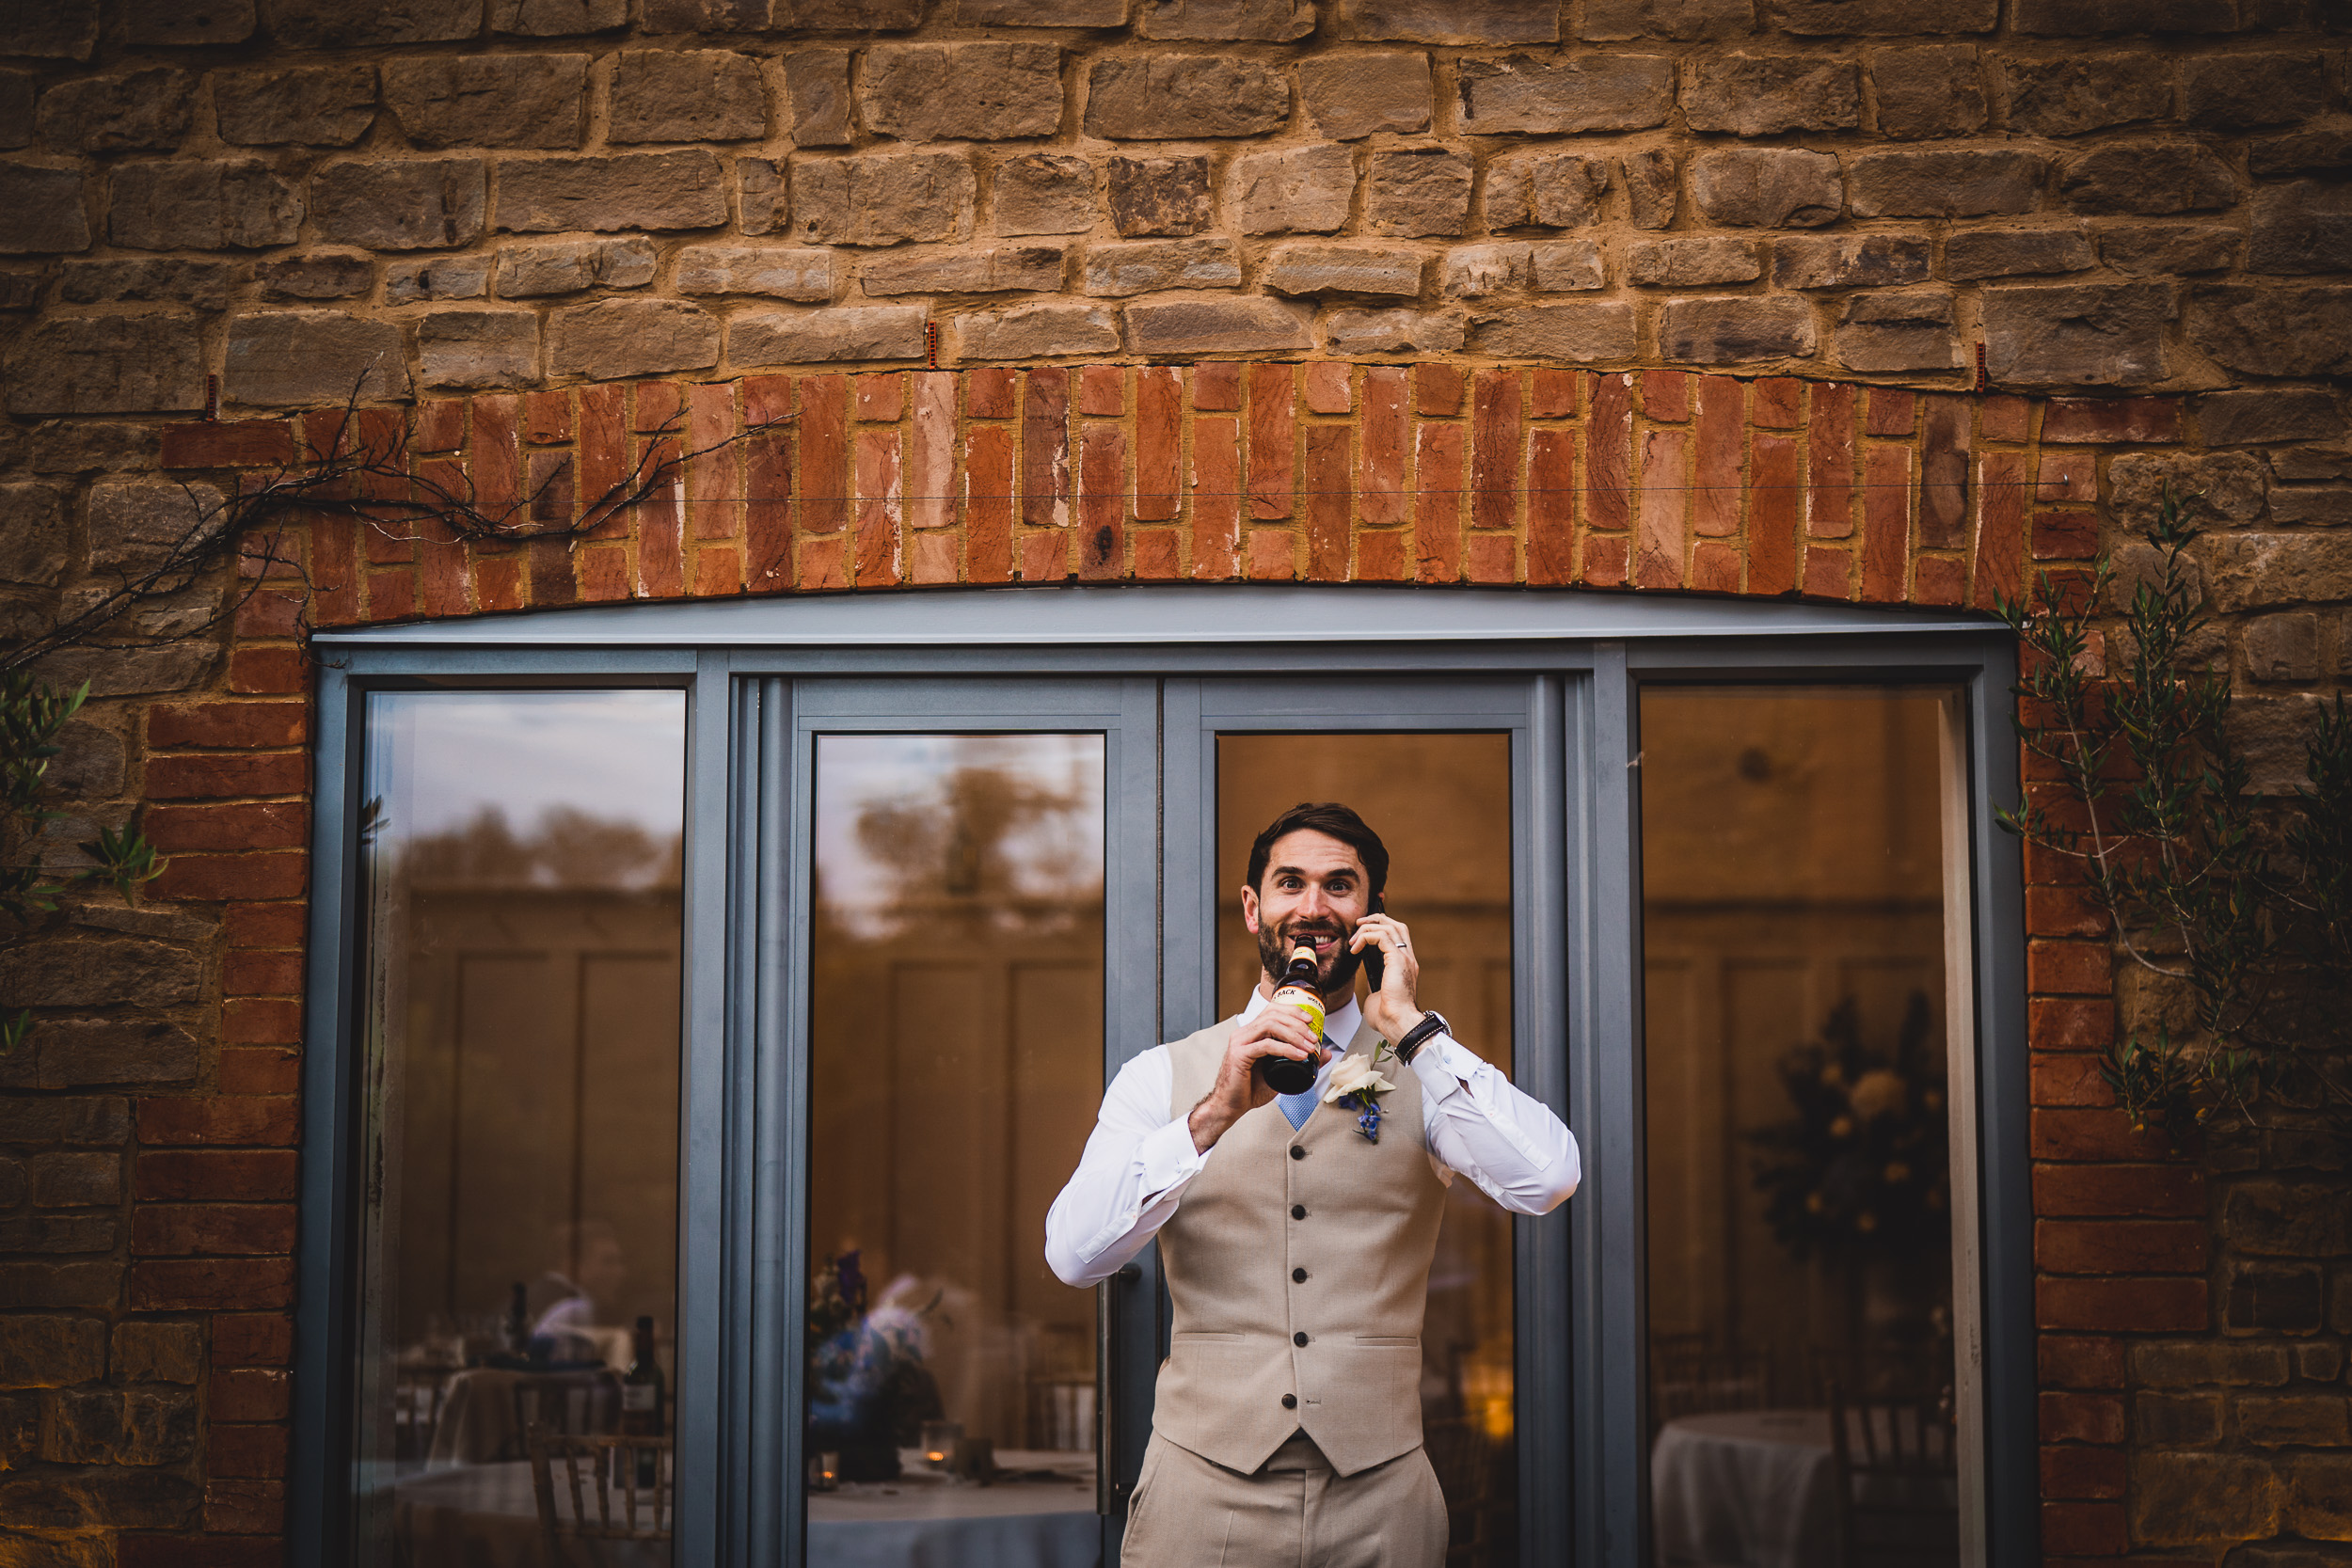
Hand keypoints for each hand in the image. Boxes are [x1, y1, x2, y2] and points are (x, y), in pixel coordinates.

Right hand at [1187, 1002, 1324, 1152]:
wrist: (1231, 1106)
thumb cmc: (1251, 1088)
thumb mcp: (1281, 1071)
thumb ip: (1301, 1060)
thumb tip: (1325, 1053)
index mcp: (1251, 1033)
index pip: (1272, 1010)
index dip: (1293, 1011)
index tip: (1310, 1020)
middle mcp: (1244, 1033)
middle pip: (1273, 1014)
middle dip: (1297, 1023)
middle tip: (1313, 1037)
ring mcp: (1240, 1042)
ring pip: (1270, 1025)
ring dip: (1294, 1034)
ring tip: (1309, 1046)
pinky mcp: (1239, 1055)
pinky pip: (1266, 1045)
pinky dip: (1286, 1049)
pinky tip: (1299, 1055)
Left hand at [1350, 912, 1423, 1044]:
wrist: (1398, 1023)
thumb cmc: (1388, 1016)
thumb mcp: (1377, 995)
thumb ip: (1374, 984)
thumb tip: (1367, 982)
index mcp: (1405, 965)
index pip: (1398, 937)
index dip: (1382, 927)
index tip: (1364, 930)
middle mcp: (1408, 959)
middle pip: (1397, 925)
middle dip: (1376, 919)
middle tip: (1358, 924)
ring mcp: (1405, 958)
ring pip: (1390, 926)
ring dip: (1368, 927)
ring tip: (1354, 938)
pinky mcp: (1398, 959)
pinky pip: (1382, 936)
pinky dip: (1366, 937)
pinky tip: (1356, 948)